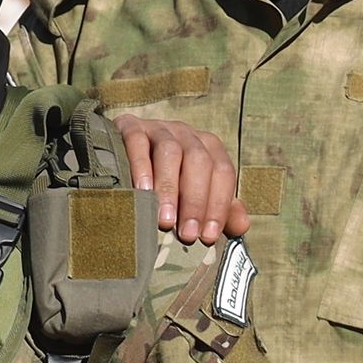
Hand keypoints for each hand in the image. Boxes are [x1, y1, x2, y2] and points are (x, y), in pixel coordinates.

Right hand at [111, 114, 249, 244]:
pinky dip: (140, 167)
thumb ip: (220, 210)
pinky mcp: (129, 126)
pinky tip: (142, 192)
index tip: (208, 236)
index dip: (219, 205)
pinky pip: (137, 142)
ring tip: (165, 221)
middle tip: (186, 235)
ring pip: (170, 152)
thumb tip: (243, 225)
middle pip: (199, 161)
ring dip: (169, 189)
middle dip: (195, 201)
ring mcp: (158, 128)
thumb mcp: (195, 195)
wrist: (120, 155)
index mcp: (208, 148)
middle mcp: (187, 134)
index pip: (223, 172)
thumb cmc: (165, 183)